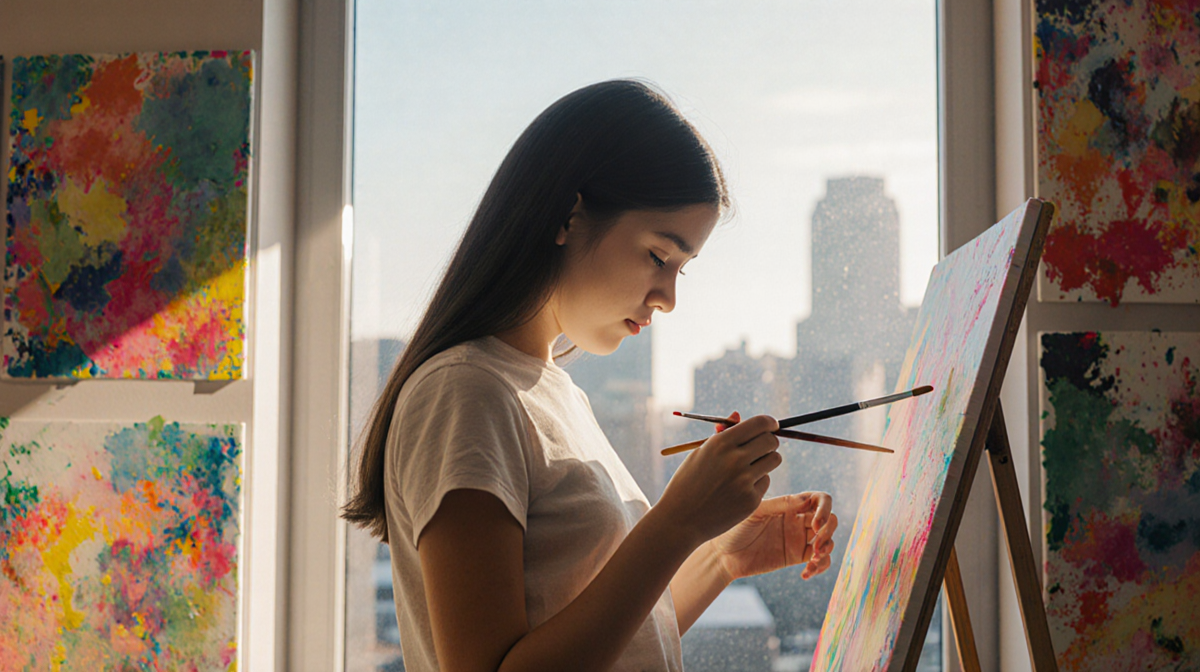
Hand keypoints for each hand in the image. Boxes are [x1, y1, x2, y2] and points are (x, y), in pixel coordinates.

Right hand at [655, 413, 781, 546]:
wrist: (679, 520)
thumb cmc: (688, 482)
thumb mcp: (699, 454)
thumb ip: (722, 435)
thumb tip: (738, 415)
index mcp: (720, 443)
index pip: (760, 423)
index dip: (769, 422)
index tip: (772, 425)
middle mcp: (735, 460)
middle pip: (771, 441)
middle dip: (769, 442)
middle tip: (762, 447)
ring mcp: (744, 481)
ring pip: (774, 460)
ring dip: (766, 461)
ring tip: (747, 469)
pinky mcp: (751, 500)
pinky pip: (765, 482)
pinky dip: (755, 483)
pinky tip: (736, 491)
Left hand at [710, 491, 837, 580]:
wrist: (723, 554)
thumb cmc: (734, 527)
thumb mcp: (754, 512)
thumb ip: (780, 505)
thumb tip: (807, 499)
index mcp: (789, 504)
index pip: (819, 500)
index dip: (825, 509)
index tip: (814, 524)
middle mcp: (797, 520)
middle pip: (829, 520)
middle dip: (828, 532)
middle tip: (816, 545)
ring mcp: (798, 539)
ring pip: (828, 541)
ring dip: (828, 550)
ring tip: (812, 560)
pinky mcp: (796, 557)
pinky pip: (820, 560)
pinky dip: (821, 567)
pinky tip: (806, 573)